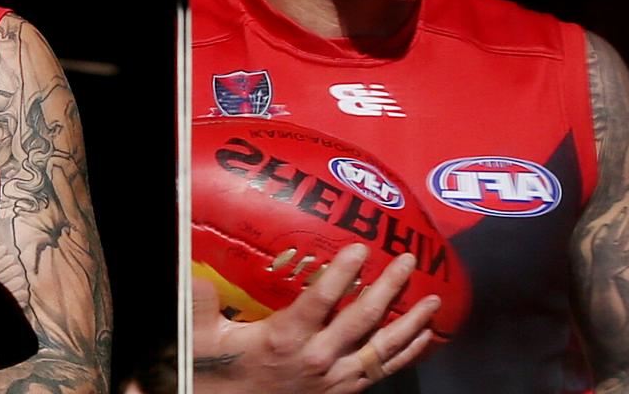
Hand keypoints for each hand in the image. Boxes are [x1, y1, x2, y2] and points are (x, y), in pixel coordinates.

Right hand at [192, 244, 440, 393]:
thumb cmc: (219, 371)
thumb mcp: (202, 336)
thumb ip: (200, 301)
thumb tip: (197, 272)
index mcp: (285, 338)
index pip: (321, 300)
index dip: (343, 273)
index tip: (361, 248)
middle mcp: (317, 358)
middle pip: (363, 319)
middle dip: (389, 287)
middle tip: (408, 259)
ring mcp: (334, 378)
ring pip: (382, 349)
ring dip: (410, 322)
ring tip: (432, 299)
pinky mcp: (343, 391)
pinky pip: (383, 371)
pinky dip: (407, 353)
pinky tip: (422, 337)